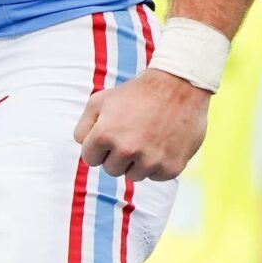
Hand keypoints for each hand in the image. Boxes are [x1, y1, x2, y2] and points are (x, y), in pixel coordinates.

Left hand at [73, 68, 208, 180]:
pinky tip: (162, 143)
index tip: (112, 134)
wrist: (178, 86)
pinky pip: (155, 176)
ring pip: (133, 175)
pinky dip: (157, 164)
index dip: (99, 146)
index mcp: (104, 134)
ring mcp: (150, 160)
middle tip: (132, 134)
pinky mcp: (170, 168)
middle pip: (111, 169)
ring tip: (148, 137)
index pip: (90, 159)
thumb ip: (83, 126)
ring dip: (138, 161)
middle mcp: (126, 150)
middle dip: (118, 155)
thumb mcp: (100, 100)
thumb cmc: (136, 93)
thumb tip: (83, 147)